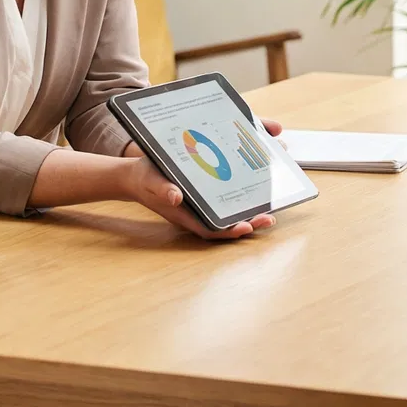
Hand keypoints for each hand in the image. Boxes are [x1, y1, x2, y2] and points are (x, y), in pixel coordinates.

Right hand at [120, 156, 271, 240]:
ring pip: (227, 215)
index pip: (210, 228)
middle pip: (225, 225)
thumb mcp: (151, 180)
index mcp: (184, 215)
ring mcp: (200, 208)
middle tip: (269, 219)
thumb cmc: (144, 177)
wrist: (136, 175)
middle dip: (248, 224)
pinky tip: (255, 190)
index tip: (246, 227)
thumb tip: (175, 197)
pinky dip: (240, 200)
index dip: (229, 231)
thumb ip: (163, 189)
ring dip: (248, 213)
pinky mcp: (203, 198)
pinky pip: (224, 203)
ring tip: (269, 209)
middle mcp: (196, 214)